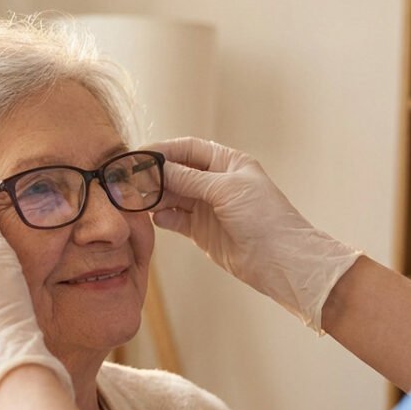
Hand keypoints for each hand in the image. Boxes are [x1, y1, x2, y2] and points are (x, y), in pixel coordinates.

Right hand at [149, 137, 360, 332]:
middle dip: (155, 175)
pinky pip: (176, 219)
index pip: (188, 149)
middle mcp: (216, 183)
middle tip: (130, 180)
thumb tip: (160, 167)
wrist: (280, 260)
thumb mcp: (226, 189)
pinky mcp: (202, 231)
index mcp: (228, 163)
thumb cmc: (264, 217)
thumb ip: (190, 179)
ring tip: (138, 200)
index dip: (163, 150)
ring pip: (173, 196)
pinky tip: (156, 217)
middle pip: (177, 172)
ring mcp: (208, 208)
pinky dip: (164, 217)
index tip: (139, 155)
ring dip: (156, 197)